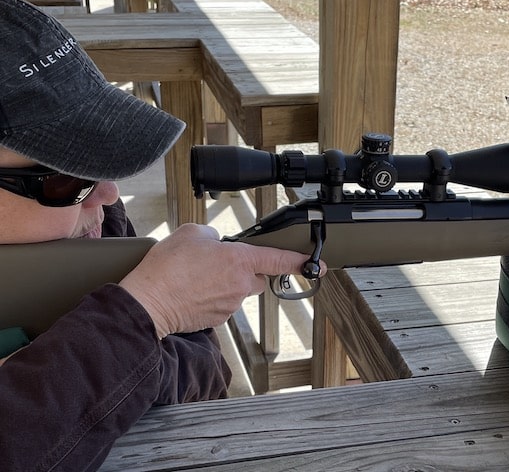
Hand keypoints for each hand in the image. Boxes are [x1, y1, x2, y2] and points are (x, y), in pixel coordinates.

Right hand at [120, 224, 321, 338]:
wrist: (147, 303)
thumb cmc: (166, 268)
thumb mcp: (190, 233)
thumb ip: (212, 236)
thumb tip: (215, 244)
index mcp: (239, 261)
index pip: (279, 260)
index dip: (299, 261)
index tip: (315, 264)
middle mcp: (240, 285)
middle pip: (256, 277)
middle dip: (244, 271)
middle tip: (217, 265)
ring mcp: (230, 305)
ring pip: (237, 291)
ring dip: (224, 285)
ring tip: (195, 279)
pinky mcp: (217, 319)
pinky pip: (221, 305)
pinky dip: (211, 299)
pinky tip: (191, 292)